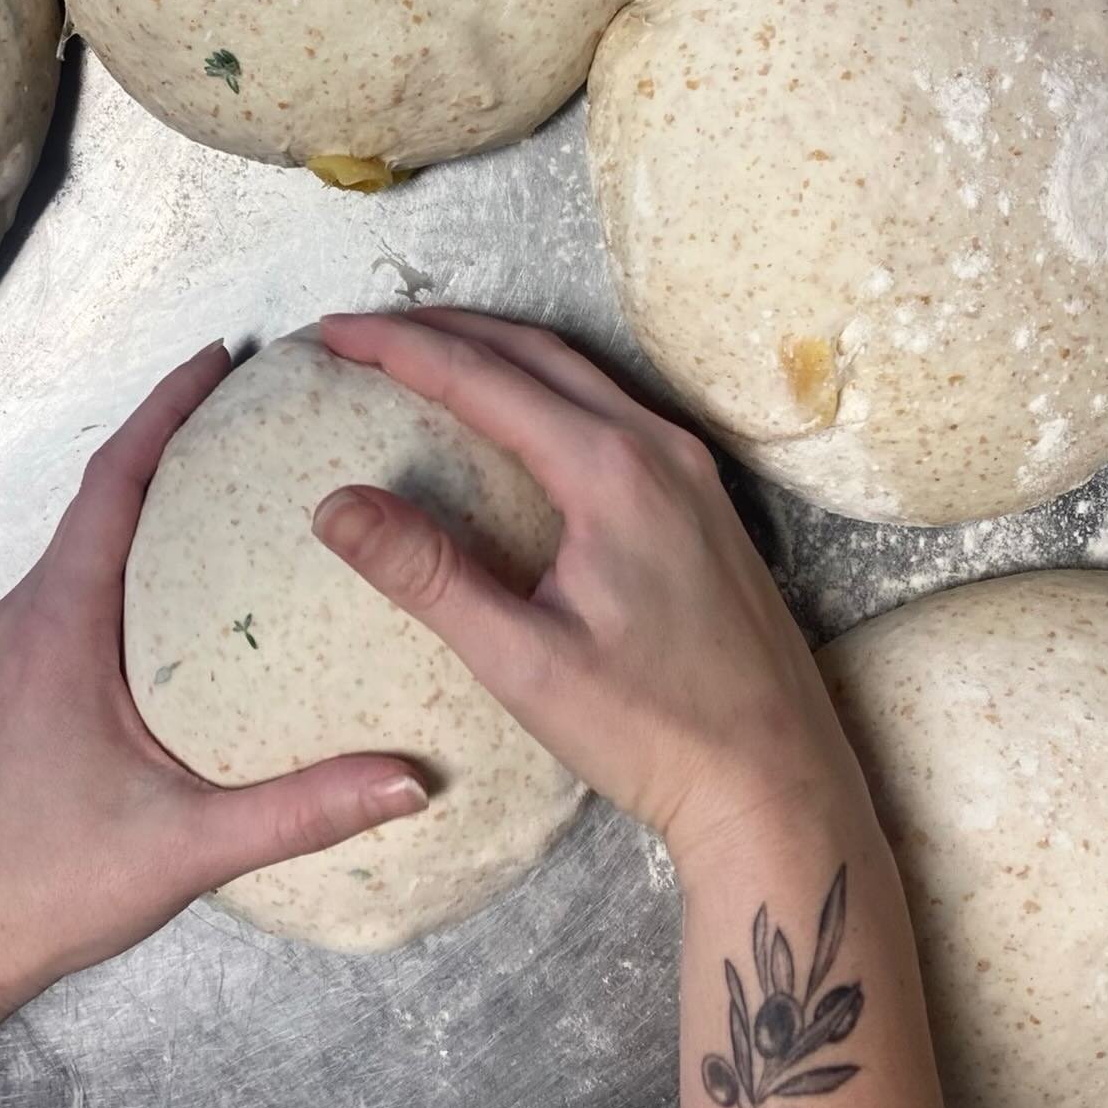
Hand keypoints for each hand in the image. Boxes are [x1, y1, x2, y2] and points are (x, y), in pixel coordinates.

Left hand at [0, 342, 425, 1047]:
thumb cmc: (58, 883)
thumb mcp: (189, 847)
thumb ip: (301, 810)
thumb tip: (411, 778)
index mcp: (62, 626)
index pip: (115, 485)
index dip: (165, 412)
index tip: (221, 359)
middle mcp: (36, 616)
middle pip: (105, 490)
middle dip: (171, 429)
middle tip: (251, 394)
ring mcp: (29, 640)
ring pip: (96, 528)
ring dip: (156, 480)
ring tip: (236, 456)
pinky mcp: (37, 668)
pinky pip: (94, 570)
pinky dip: (145, 533)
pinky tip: (202, 557)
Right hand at [312, 311, 850, 873]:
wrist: (775, 778)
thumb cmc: (653, 730)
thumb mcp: (525, 661)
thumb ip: (429, 575)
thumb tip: (334, 505)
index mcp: (612, 471)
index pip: (483, 378)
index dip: (399, 348)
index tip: (332, 333)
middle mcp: (660, 447)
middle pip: (535, 352)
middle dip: (442, 330)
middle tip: (363, 332)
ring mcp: (691, 469)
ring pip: (580, 374)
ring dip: (498, 351)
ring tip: (425, 353)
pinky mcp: (705, 499)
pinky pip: (614, 408)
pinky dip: (547, 388)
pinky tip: (518, 417)